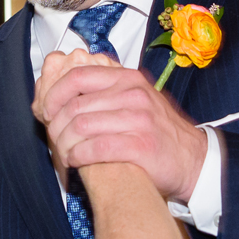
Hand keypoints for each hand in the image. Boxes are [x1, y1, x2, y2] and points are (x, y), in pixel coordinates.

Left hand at [34, 53, 207, 202]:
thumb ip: (106, 93)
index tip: (46, 110)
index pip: (78, 77)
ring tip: (63, 153)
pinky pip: (96, 148)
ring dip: (64, 144)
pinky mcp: (141, 145)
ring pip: (82, 127)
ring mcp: (139, 119)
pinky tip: (75, 161)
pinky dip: (78, 156)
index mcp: (128, 79)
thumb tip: (64, 93)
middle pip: (75, 107)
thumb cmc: (158, 132)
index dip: (55, 94)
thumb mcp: (136, 100)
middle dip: (56, 126)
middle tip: (52, 140)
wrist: (192, 159)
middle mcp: (133, 95)